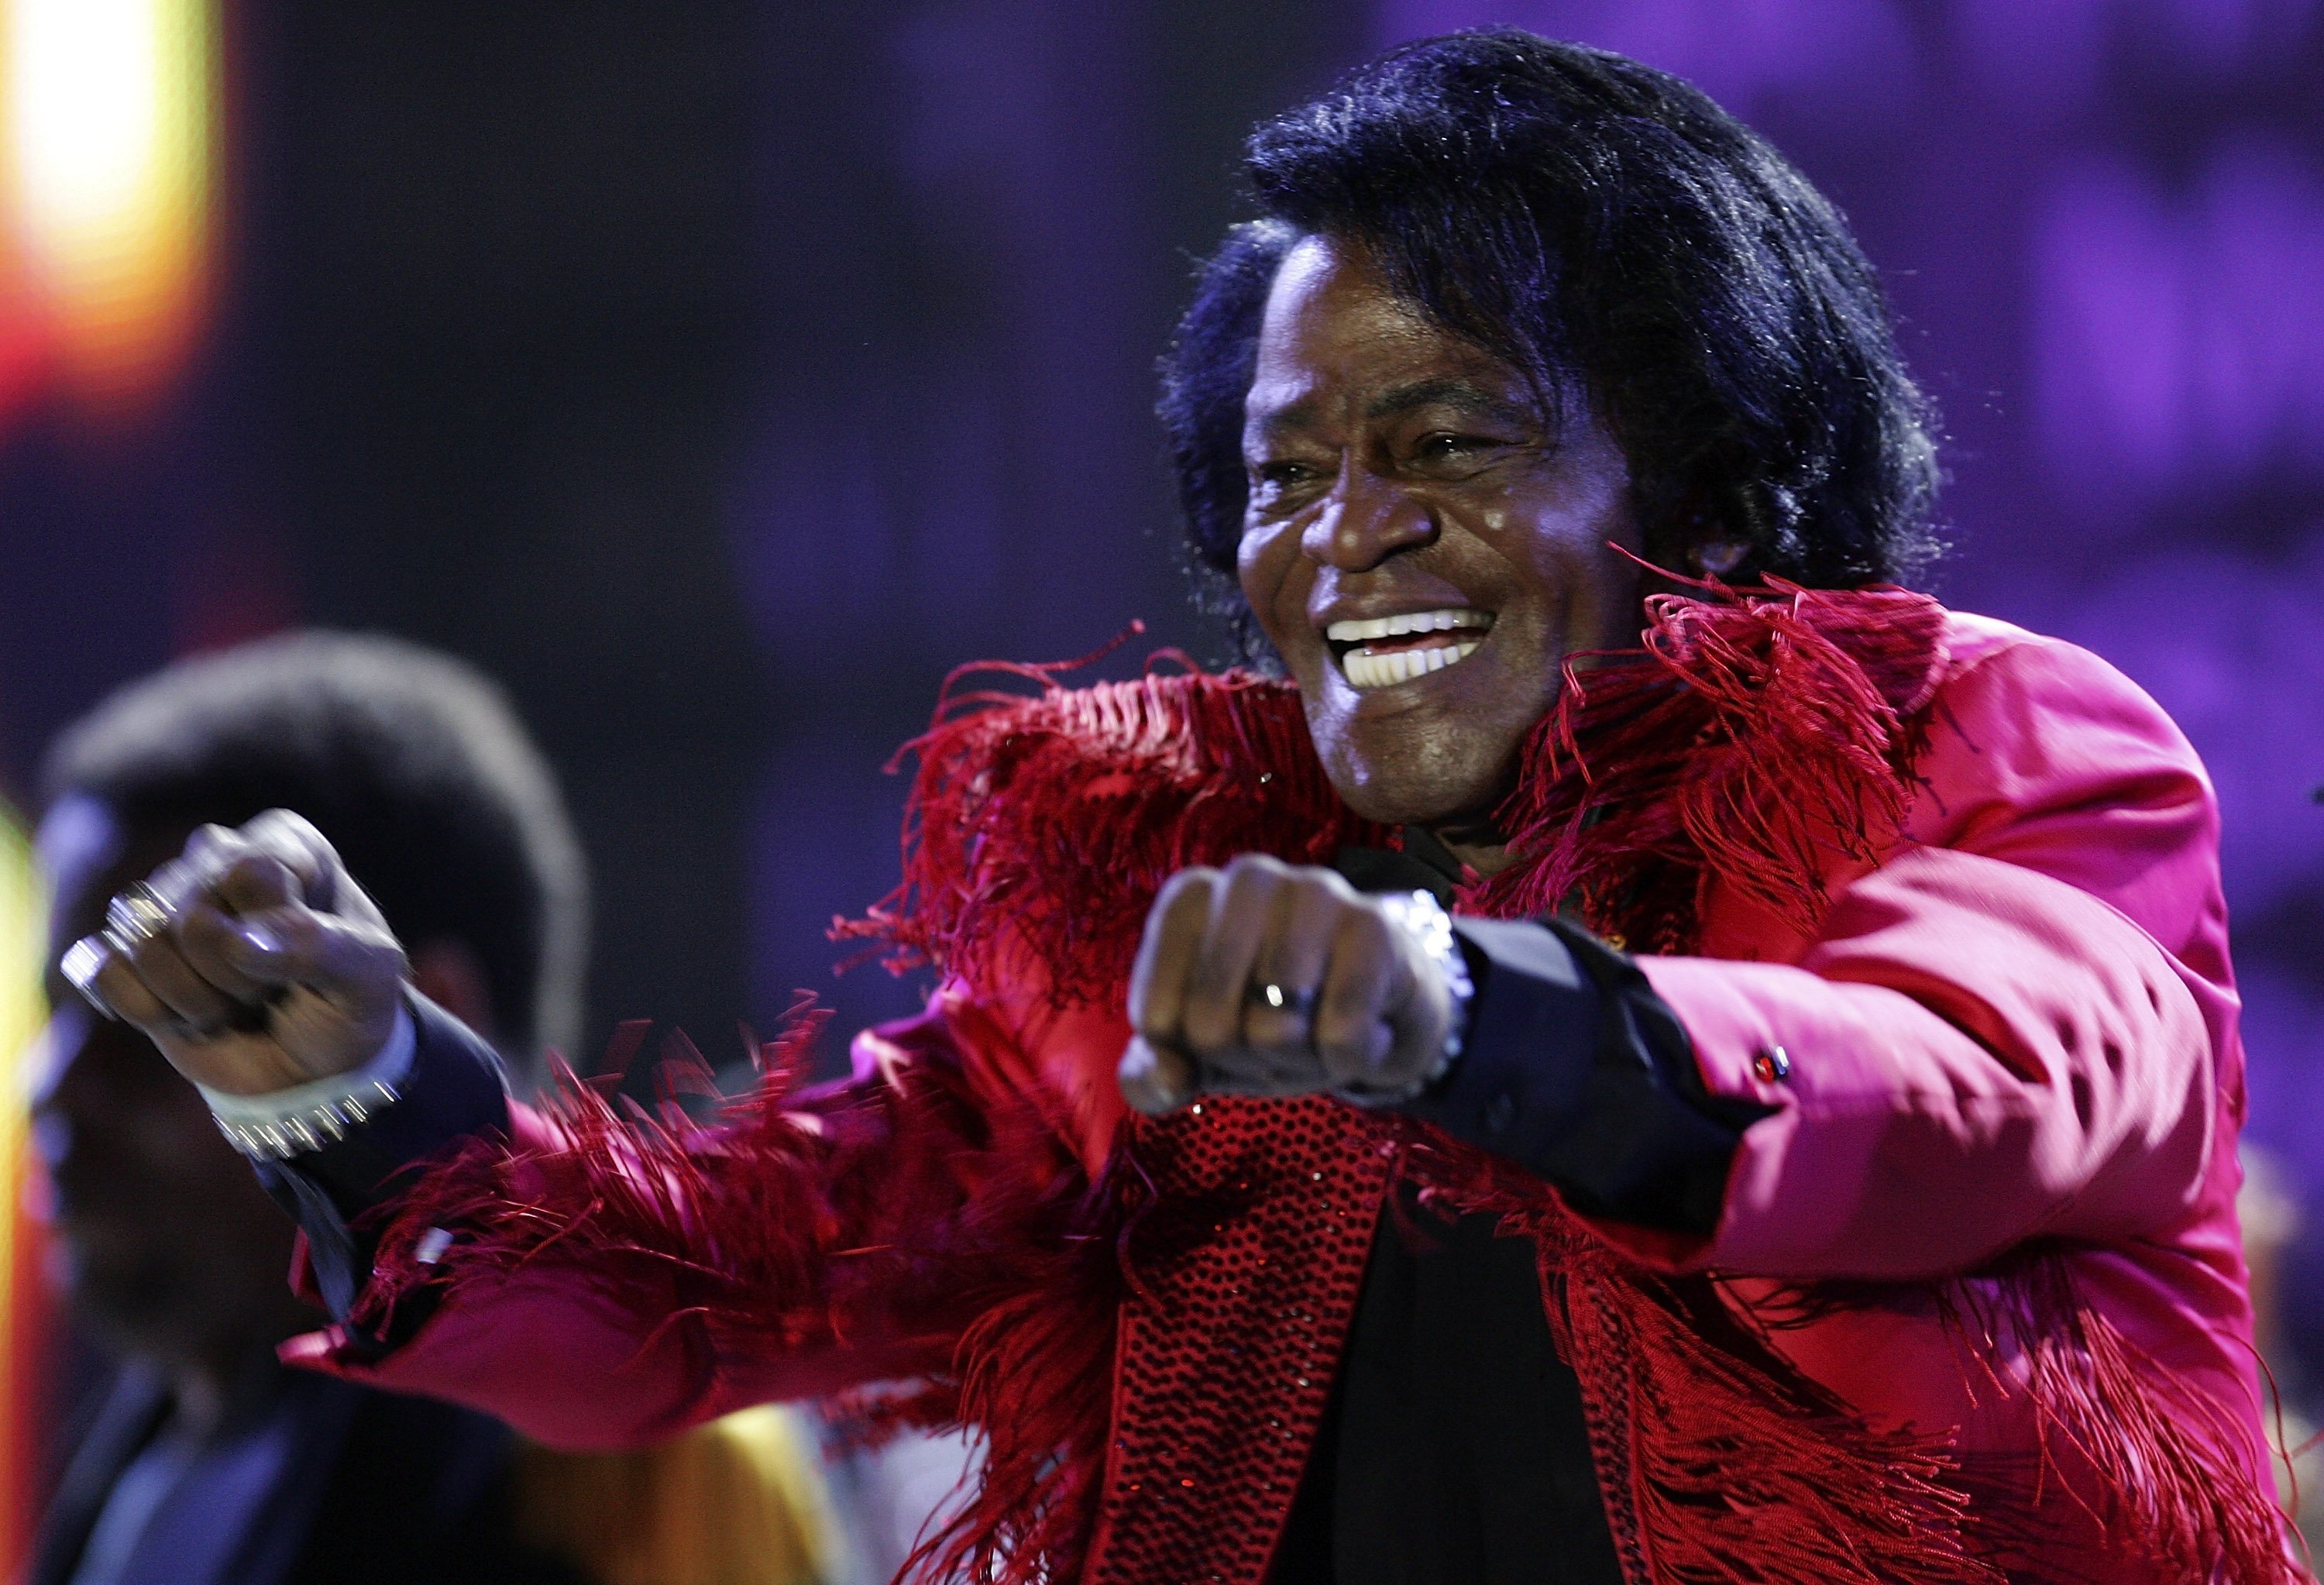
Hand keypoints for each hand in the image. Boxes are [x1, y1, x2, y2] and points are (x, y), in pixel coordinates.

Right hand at [63, 809, 408, 1096]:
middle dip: (236, 978)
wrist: (313, 1067)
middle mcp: (218, 858)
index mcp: (286, 844)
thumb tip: (240, 939)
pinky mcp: (125, 950)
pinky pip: (106, 973)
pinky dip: (154, 1013)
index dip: (274, 936)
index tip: (310, 961)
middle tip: (271, 992)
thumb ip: (319, 949)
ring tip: (237, 1004)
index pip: (250, 873)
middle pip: (191, 915)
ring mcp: (165, 902)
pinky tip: (190, 1016)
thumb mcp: (367, 978)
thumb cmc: (348, 1005)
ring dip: (198, 1000)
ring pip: (146, 945)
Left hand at [1118, 853, 1450, 1115]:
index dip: (1191, 1055)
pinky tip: (1361, 1031)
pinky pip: (1341, 1035)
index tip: (1223, 1030)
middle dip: (1244, 1058)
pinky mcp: (1374, 925)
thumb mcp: (1202, 1052)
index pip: (1156, 1020)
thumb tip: (1167, 1080)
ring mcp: (1314, 892)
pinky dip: (1347, 1060)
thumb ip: (1153, 1073)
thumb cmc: (1270, 1018)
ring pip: (1275, 1029)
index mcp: (1188, 898)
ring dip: (1297, 1060)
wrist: (1376, 1011)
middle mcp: (1247, 877)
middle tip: (1275, 1038)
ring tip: (1316, 1030)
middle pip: (1210, 1027)